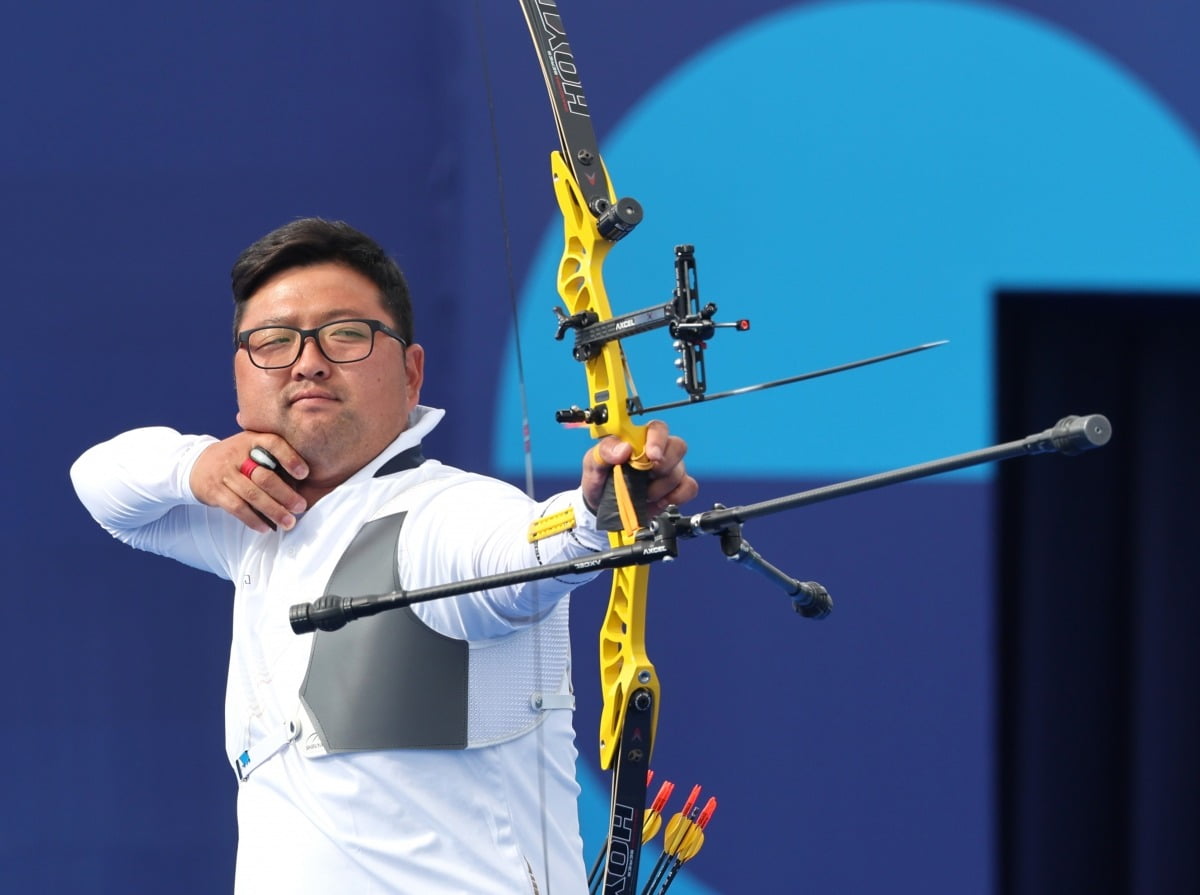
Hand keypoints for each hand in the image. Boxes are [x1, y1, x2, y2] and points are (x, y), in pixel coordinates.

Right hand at [189, 431, 309, 531]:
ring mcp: (224, 472)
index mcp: (251, 439)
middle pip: (264, 475)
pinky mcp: (214, 491)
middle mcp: (236, 454)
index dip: (290, 458)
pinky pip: (236, 507)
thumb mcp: (251, 446)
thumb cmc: (236, 457)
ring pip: (252, 494)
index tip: (305, 474)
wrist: (196, 463)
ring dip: (273, 511)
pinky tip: (266, 528)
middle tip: (301, 507)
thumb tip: (306, 478)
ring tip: (289, 522)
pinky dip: (253, 519)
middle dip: (285, 494)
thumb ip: (273, 455)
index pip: (273, 443)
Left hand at [581, 419, 698, 518]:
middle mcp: (657, 452)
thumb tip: (624, 448)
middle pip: (677, 447)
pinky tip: (661, 501)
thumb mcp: (592, 463)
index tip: (652, 456)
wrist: (600, 508)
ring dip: (662, 486)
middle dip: (664, 464)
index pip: (658, 428)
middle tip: (648, 476)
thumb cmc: (599, 480)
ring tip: (643, 494)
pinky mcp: (674, 489)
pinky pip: (689, 487)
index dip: (659, 439)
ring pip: (680, 471)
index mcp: (638, 439)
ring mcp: (668, 470)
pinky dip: (678, 495)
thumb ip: (604, 451)